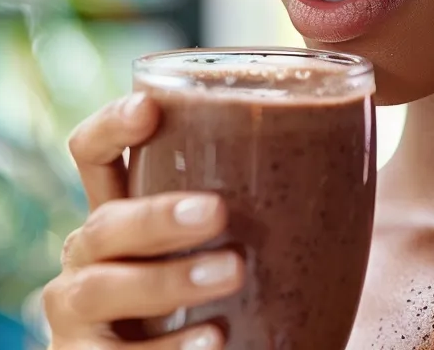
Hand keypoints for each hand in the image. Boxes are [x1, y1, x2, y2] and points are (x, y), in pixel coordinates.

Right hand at [43, 93, 239, 348]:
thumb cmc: (212, 298)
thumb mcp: (218, 245)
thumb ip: (252, 201)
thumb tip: (355, 127)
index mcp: (118, 214)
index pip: (93, 156)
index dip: (111, 127)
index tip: (150, 108)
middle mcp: (89, 258)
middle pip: (105, 223)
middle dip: (157, 216)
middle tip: (218, 212)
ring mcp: (79, 313)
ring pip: (103, 287)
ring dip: (168, 280)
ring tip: (232, 273)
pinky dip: (168, 348)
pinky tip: (214, 339)